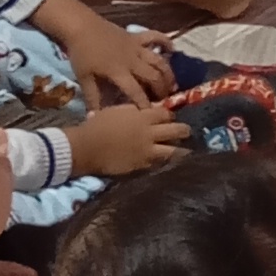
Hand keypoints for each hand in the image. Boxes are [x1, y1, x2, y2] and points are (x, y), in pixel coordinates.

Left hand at [60, 4, 171, 104]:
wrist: (81, 26)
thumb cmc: (82, 53)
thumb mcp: (84, 78)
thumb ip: (92, 98)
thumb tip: (94, 118)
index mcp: (119, 72)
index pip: (136, 91)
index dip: (144, 104)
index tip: (151, 114)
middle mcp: (132, 61)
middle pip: (153, 77)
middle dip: (161, 90)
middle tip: (164, 99)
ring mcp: (137, 47)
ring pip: (158, 60)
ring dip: (167, 73)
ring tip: (172, 83)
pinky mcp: (137, 36)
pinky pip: (156, 37)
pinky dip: (165, 42)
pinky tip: (172, 50)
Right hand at [71, 97, 191, 180]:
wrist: (87, 146)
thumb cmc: (97, 125)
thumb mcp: (116, 110)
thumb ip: (132, 109)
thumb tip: (140, 110)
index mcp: (142, 116)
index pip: (166, 113)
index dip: (170, 115)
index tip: (171, 118)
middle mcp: (149, 132)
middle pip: (176, 130)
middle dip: (184, 131)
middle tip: (187, 133)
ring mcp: (147, 150)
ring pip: (173, 151)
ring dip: (181, 151)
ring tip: (187, 153)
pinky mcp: (142, 164)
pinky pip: (160, 164)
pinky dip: (166, 163)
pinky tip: (170, 165)